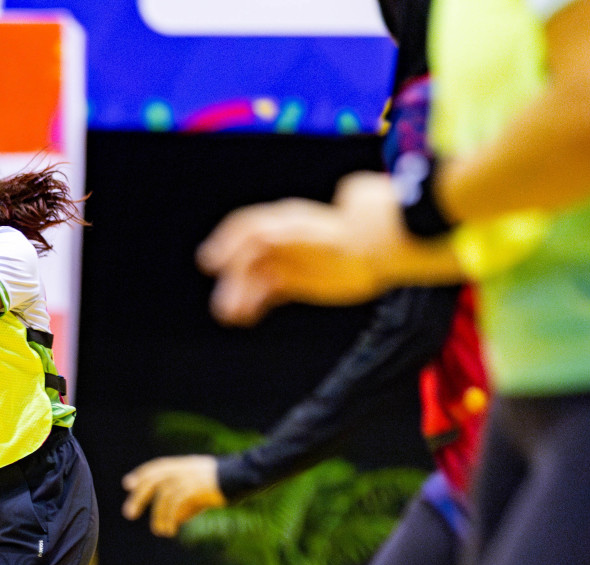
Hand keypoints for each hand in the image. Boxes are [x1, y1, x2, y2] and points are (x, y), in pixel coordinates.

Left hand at [122, 455, 224, 536]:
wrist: (242, 477)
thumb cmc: (225, 485)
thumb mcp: (202, 491)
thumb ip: (187, 502)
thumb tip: (176, 520)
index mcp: (185, 464)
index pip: (157, 466)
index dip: (141, 474)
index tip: (128, 484)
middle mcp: (184, 468)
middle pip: (153, 479)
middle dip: (139, 496)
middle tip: (129, 514)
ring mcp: (189, 476)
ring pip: (163, 496)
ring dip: (158, 516)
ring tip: (160, 531)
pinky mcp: (195, 487)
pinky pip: (175, 504)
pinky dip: (170, 518)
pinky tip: (170, 529)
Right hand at [197, 172, 415, 325]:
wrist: (380, 247)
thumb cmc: (357, 235)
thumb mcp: (331, 232)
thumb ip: (301, 232)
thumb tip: (268, 237)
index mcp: (284, 223)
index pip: (246, 228)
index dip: (224, 242)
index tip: (210, 263)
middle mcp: (280, 241)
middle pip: (245, 259)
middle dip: (232, 282)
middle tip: (226, 308)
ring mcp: (285, 260)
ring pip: (251, 277)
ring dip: (238, 295)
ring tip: (232, 316)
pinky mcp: (292, 280)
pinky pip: (264, 291)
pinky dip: (252, 303)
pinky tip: (247, 316)